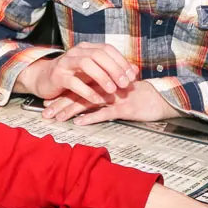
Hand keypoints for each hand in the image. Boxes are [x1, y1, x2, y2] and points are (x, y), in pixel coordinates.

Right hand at [14, 43, 137, 104]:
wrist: (43, 79)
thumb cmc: (71, 75)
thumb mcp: (93, 72)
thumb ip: (112, 70)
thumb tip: (135, 70)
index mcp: (86, 49)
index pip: (107, 49)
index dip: (121, 61)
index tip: (132, 76)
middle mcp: (76, 52)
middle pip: (98, 54)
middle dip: (114, 69)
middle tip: (125, 83)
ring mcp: (66, 63)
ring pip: (86, 64)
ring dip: (102, 77)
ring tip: (112, 90)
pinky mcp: (58, 76)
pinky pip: (74, 82)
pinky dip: (87, 91)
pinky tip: (97, 99)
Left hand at [42, 81, 180, 124]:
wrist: (162, 98)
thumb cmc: (140, 97)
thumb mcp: (118, 94)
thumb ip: (102, 95)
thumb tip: (86, 104)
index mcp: (102, 84)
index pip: (76, 89)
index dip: (61, 96)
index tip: (46, 103)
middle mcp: (105, 89)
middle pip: (77, 95)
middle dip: (59, 104)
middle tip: (45, 113)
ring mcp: (114, 98)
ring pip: (87, 103)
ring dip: (70, 111)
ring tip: (56, 118)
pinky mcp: (123, 108)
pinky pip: (104, 113)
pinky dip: (91, 118)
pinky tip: (79, 123)